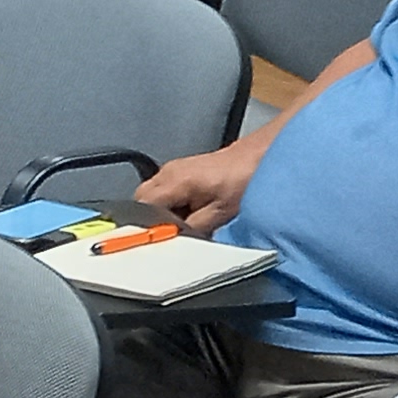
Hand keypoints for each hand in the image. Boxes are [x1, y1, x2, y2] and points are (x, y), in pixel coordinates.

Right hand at [137, 138, 260, 235]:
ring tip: (183, 219)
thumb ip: (192, 229)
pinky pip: (162, 188)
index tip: (156, 237)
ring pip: (150, 194)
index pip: (141, 207)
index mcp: (174, 181)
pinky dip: (169, 201)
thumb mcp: (219, 214)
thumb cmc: (244, 180)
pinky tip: (188, 208)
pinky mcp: (180, 169)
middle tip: (169, 231)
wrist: (256, 157)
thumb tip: (174, 240)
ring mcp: (172, 169)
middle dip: (150, 217)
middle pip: (140, 199)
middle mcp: (168, 172)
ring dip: (160, 209)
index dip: (146, 226)